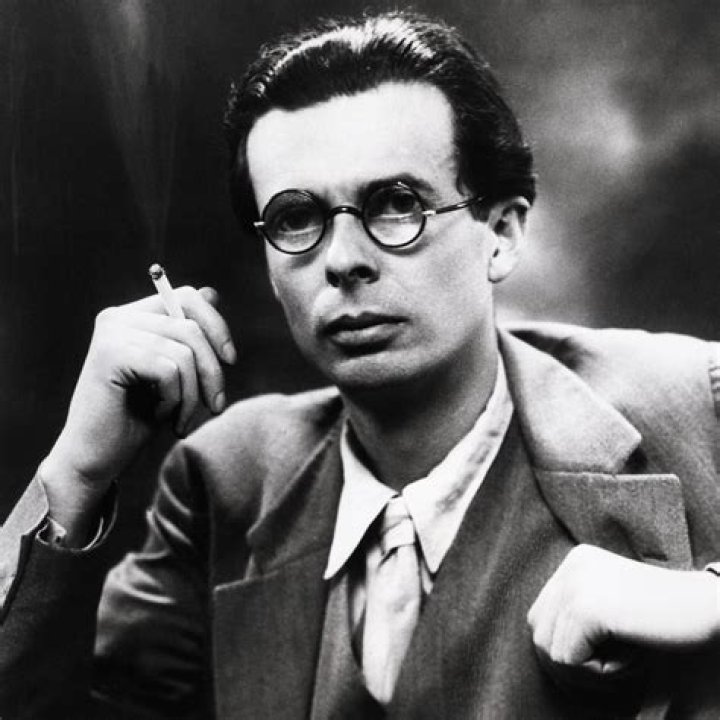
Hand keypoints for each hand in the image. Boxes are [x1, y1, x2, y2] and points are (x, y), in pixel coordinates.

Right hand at [40, 286, 235, 538]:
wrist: (97, 458)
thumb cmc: (137, 418)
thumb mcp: (175, 374)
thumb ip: (189, 336)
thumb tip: (213, 292)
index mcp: (135, 315)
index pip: (190, 297)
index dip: (217, 326)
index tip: (230, 360)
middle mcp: (119, 317)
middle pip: (191, 326)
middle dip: (212, 370)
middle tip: (215, 406)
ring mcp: (112, 333)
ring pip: (184, 352)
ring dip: (193, 395)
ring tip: (181, 420)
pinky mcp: (109, 355)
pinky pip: (168, 370)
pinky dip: (174, 400)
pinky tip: (159, 416)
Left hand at [527, 544, 719, 674]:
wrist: (711, 608)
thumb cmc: (669, 618)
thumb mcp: (614, 606)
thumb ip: (579, 616)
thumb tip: (545, 652)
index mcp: (576, 562)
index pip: (541, 616)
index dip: (565, 649)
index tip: (602, 661)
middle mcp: (571, 566)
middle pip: (539, 633)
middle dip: (572, 665)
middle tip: (615, 667)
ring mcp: (576, 584)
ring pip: (551, 652)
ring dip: (589, 671)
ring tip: (628, 657)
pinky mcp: (587, 608)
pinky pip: (570, 661)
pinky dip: (603, 673)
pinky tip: (635, 655)